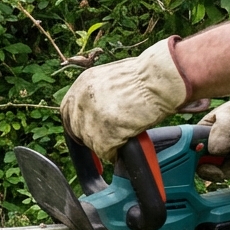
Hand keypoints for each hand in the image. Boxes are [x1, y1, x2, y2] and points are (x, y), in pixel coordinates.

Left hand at [60, 37, 202, 161]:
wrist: (160, 79)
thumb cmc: (148, 76)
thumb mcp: (114, 78)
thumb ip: (102, 93)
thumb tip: (102, 107)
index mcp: (83, 84)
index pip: (69, 110)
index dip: (78, 123)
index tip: (86, 131)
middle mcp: (81, 100)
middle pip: (76, 128)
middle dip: (91, 136)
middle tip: (107, 138)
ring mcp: (90, 118)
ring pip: (91, 142)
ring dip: (106, 143)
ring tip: (124, 137)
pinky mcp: (103, 135)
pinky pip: (106, 152)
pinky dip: (115, 153)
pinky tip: (126, 145)